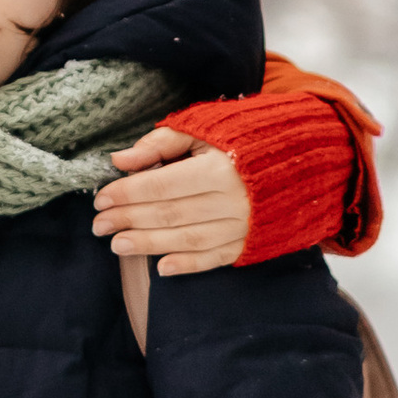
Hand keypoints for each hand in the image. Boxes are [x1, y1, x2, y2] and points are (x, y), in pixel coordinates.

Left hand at [92, 129, 247, 275]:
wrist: (298, 157)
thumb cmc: (242, 137)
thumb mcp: (201, 129)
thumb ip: (159, 144)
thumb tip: (120, 160)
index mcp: (219, 168)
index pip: (161, 185)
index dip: (127, 193)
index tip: (101, 200)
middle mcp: (233, 200)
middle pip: (170, 214)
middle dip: (130, 220)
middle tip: (99, 226)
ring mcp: (244, 225)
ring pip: (188, 240)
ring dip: (150, 245)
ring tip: (117, 245)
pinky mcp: (251, 242)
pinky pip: (216, 258)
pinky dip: (188, 265)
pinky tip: (160, 268)